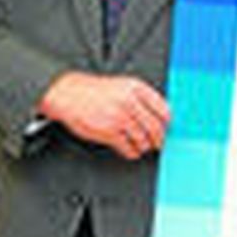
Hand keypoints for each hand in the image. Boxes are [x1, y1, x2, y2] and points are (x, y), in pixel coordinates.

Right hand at [38, 71, 169, 159]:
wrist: (69, 94)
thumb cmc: (96, 91)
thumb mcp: (122, 85)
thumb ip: (142, 98)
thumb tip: (160, 116)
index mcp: (136, 88)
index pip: (163, 109)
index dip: (167, 123)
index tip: (166, 128)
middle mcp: (130, 102)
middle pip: (155, 127)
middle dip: (159, 139)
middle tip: (159, 143)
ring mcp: (119, 117)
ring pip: (143, 139)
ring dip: (144, 146)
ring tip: (142, 146)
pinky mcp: (109, 132)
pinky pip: (128, 147)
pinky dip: (132, 152)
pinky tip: (131, 150)